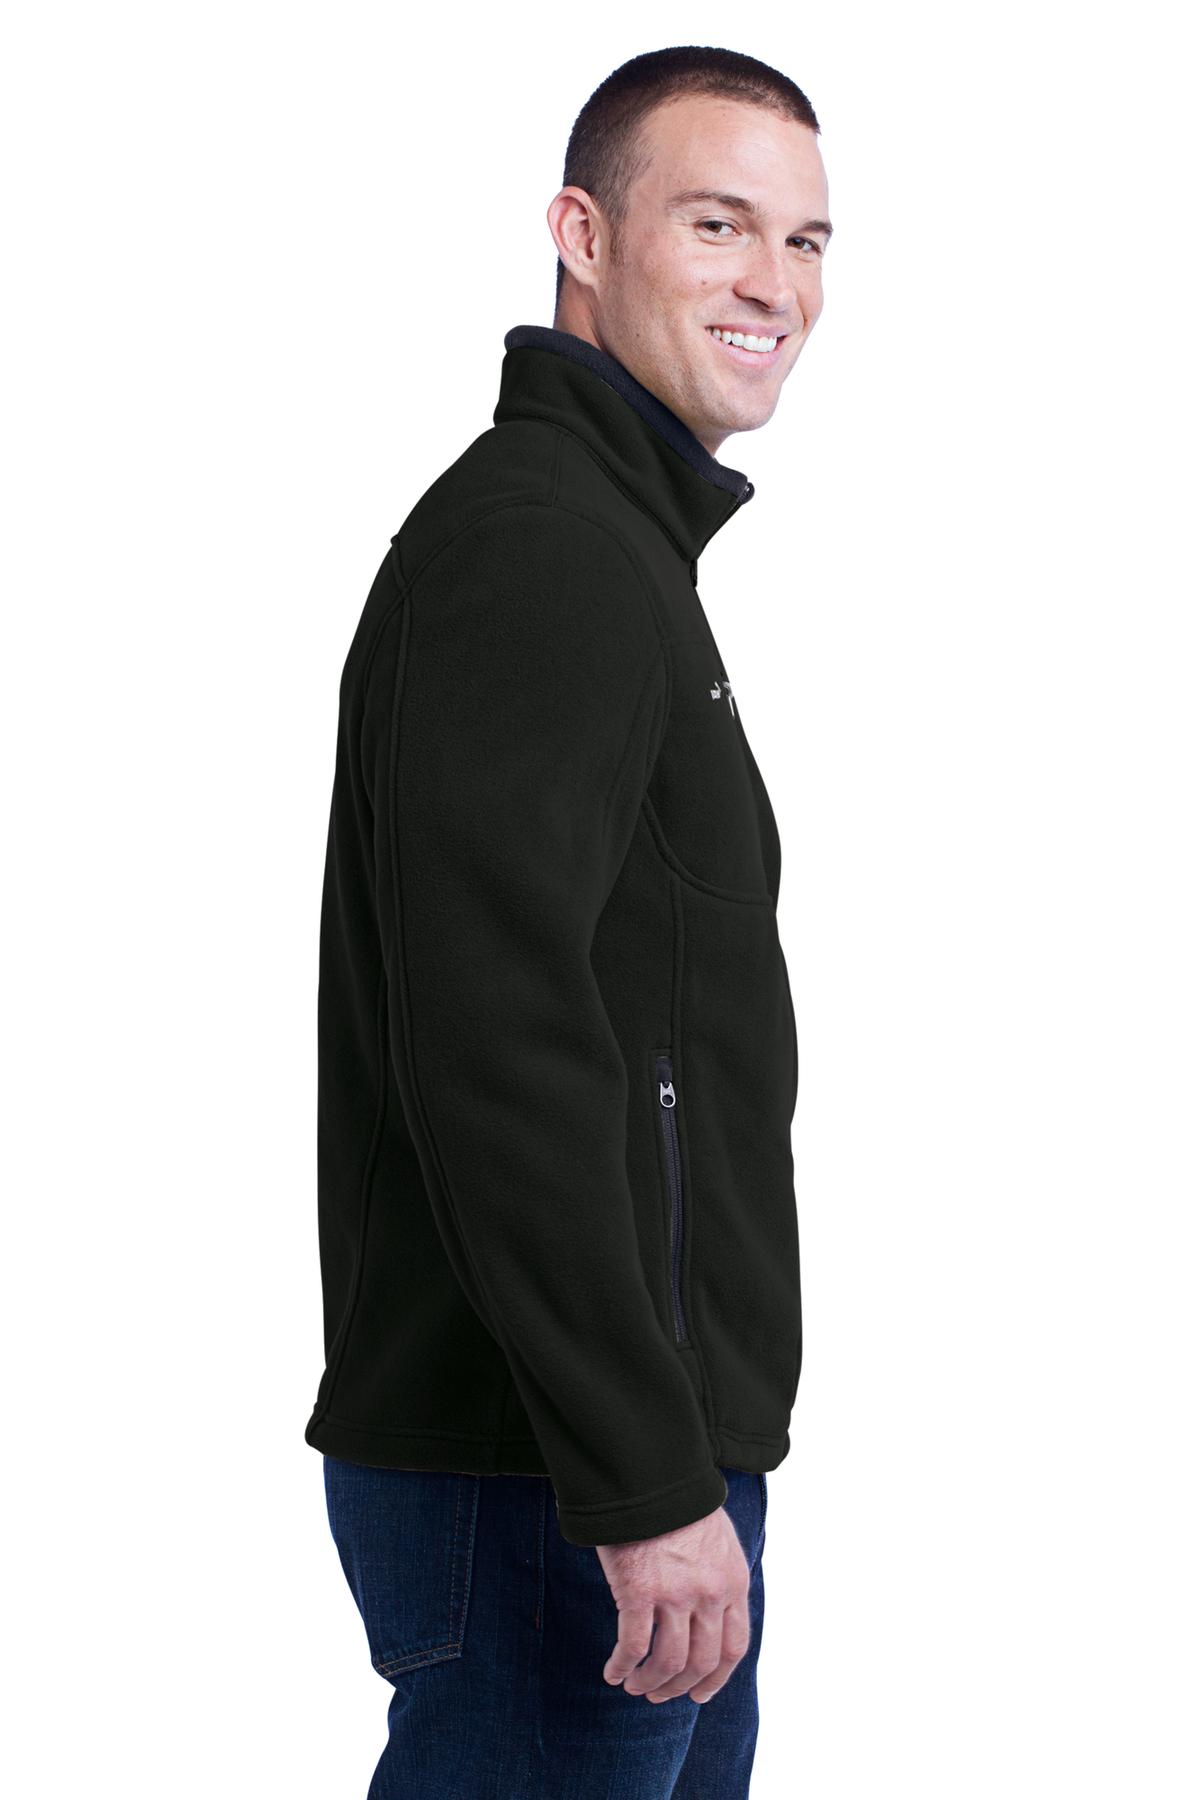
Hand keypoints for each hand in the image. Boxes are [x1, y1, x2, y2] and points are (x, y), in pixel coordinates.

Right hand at [595, 1503, 750, 1704]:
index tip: (699, 1693)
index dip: (716, 1678)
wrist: (650, 1476)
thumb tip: (709, 1611)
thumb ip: (718, 1576)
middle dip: (679, 1687)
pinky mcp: (639, 1592)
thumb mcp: (716, 1538)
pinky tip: (612, 1672)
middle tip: (658, 1694)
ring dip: (650, 1682)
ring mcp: (676, 1594)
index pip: (734, 1647)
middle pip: (701, 1662)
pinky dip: (622, 1666)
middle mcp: (710, 1594)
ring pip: (668, 1662)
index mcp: (733, 1581)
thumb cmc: (678, 1503)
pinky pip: (633, 1646)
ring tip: (634, 1686)